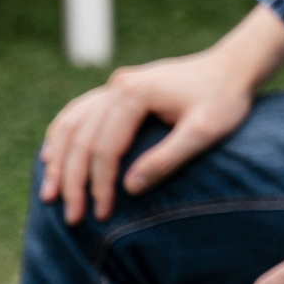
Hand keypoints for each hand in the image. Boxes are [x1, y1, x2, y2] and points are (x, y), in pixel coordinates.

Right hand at [36, 8, 283, 224]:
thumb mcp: (204, 132)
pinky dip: (63, 135)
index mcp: (135, 94)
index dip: (99, 185)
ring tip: (49, 192)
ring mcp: (116, 84)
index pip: (105, 148)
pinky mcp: (120, 87)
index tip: (101, 213)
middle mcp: (118, 85)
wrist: (235, 67)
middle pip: (82, 139)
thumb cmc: (225, 100)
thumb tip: (128, 188)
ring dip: (59, 159)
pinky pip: (80, 112)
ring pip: (72, 124)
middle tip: (71, 216)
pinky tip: (52, 155)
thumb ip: (167, 159)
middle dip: (74, 181)